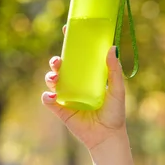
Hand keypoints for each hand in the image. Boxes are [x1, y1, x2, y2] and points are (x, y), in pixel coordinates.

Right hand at [41, 25, 126, 150]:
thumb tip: (112, 48)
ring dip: (50, 76)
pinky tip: (52, 96)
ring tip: (55, 78)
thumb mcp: (117, 90)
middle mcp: (76, 83)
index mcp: (89, 76)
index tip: (67, 29)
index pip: (78, 56)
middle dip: (56, 60)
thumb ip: (114, 71)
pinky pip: (48, 101)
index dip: (71, 43)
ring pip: (52, 81)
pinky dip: (47, 97)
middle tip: (59, 61)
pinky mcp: (60, 110)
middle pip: (62, 67)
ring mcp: (67, 96)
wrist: (108, 135)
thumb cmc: (115, 112)